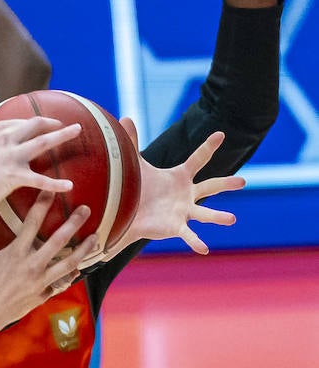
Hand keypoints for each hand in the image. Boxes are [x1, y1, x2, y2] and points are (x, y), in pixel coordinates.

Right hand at [0, 111, 80, 216]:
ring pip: (43, 142)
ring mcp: (10, 156)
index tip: (48, 124)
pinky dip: (55, 183)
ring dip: (63, 135)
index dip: (38, 123)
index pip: (22, 122)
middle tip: (73, 126)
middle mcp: (5, 140)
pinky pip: (40, 179)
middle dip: (56, 122)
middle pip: (36, 125)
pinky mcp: (13, 176)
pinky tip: (69, 185)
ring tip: (79, 131)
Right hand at [0, 195, 100, 330]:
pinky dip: (71, 275)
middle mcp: (31, 265)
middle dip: (75, 222)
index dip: (44, 204)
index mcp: (15, 252)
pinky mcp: (42, 295)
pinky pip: (62, 283)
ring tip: (95, 238)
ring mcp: (39, 281)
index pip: (33, 222)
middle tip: (86, 209)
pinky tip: (78, 268)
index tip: (54, 191)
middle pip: (60, 239)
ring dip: (84, 249)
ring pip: (69, 262)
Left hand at [127, 127, 243, 253]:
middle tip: (243, 181)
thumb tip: (125, 117)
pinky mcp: (176, 227)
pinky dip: (196, 241)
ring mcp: (184, 212)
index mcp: (181, 177)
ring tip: (231, 219)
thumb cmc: (137, 188)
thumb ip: (133, 141)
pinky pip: (188, 235)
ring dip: (218, 217)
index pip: (198, 159)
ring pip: (205, 214)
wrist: (128, 212)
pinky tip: (204, 249)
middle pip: (211, 186)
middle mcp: (187, 194)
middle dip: (226, 184)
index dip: (208, 147)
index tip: (220, 135)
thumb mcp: (136, 164)